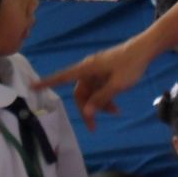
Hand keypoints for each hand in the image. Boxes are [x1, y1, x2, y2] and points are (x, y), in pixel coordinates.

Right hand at [36, 39, 151, 128]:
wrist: (145, 49)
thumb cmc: (131, 65)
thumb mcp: (117, 85)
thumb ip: (101, 98)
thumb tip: (86, 113)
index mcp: (87, 69)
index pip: (62, 77)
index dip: (46, 82)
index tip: (32, 87)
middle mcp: (88, 69)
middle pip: (80, 93)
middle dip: (87, 109)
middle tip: (94, 127)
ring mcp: (97, 71)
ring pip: (92, 92)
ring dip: (100, 105)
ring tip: (116, 112)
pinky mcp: (105, 72)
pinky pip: (99, 88)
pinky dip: (105, 98)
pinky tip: (116, 107)